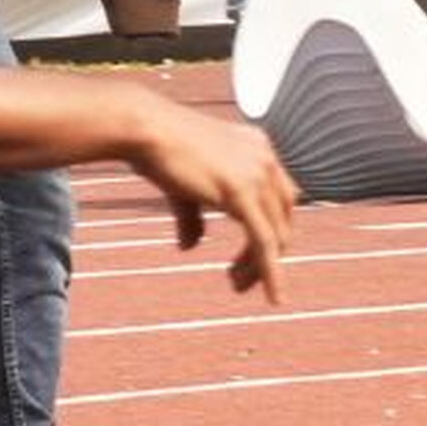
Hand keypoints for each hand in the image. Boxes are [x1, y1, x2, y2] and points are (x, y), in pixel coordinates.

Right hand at [132, 99, 296, 301]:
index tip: (248, 257)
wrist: (143, 127)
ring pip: (277, 235)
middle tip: (239, 280)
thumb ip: (194, 215)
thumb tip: (190, 246)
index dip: (269, 230)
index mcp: (258, 148)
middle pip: (283, 219)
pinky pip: (265, 242)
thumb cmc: (156, 150)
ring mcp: (257, 173)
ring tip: (237, 286)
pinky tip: (273, 298)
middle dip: (265, 253)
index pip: (279, 198)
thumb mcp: (183, 187)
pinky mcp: (242, 192)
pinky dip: (271, 273)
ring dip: (261, 267)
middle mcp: (266, 158)